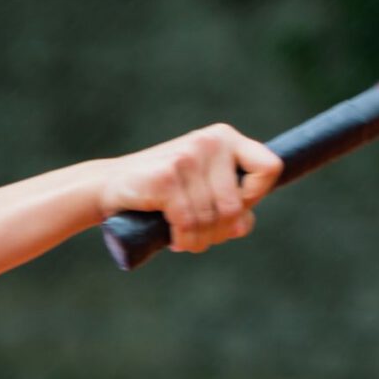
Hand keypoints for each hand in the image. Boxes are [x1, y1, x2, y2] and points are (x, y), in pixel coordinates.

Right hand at [90, 124, 280, 254]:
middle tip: (200, 236)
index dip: (255, 197)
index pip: (270, 168)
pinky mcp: (168, 176)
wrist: (108, 186)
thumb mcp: (202, 191)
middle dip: (220, 231)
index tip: (232, 207)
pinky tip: (175, 240)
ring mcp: (188, 157)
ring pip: (213, 218)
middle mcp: (210, 141)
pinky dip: (184, 239)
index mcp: (225, 138)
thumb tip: (243, 224)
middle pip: (237, 205)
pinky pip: (189, 222)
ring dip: (200, 240)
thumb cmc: (161, 193)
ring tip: (186, 240)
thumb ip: (231, 203)